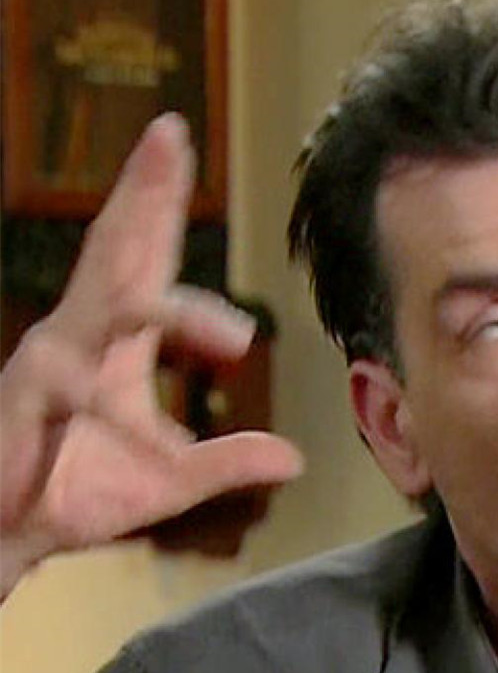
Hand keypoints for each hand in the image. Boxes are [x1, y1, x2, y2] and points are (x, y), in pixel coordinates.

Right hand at [0, 115, 303, 600]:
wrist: (6, 538)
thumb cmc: (76, 494)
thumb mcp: (169, 480)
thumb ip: (226, 463)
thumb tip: (294, 457)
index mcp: (117, 340)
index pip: (145, 259)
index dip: (161, 206)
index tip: (181, 154)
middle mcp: (81, 335)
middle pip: (114, 249)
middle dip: (143, 192)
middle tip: (170, 133)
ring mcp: (51, 363)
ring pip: (102, 305)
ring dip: (160, 299)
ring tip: (224, 323)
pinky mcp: (25, 403)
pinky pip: (76, 394)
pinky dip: (112, 411)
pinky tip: (152, 436)